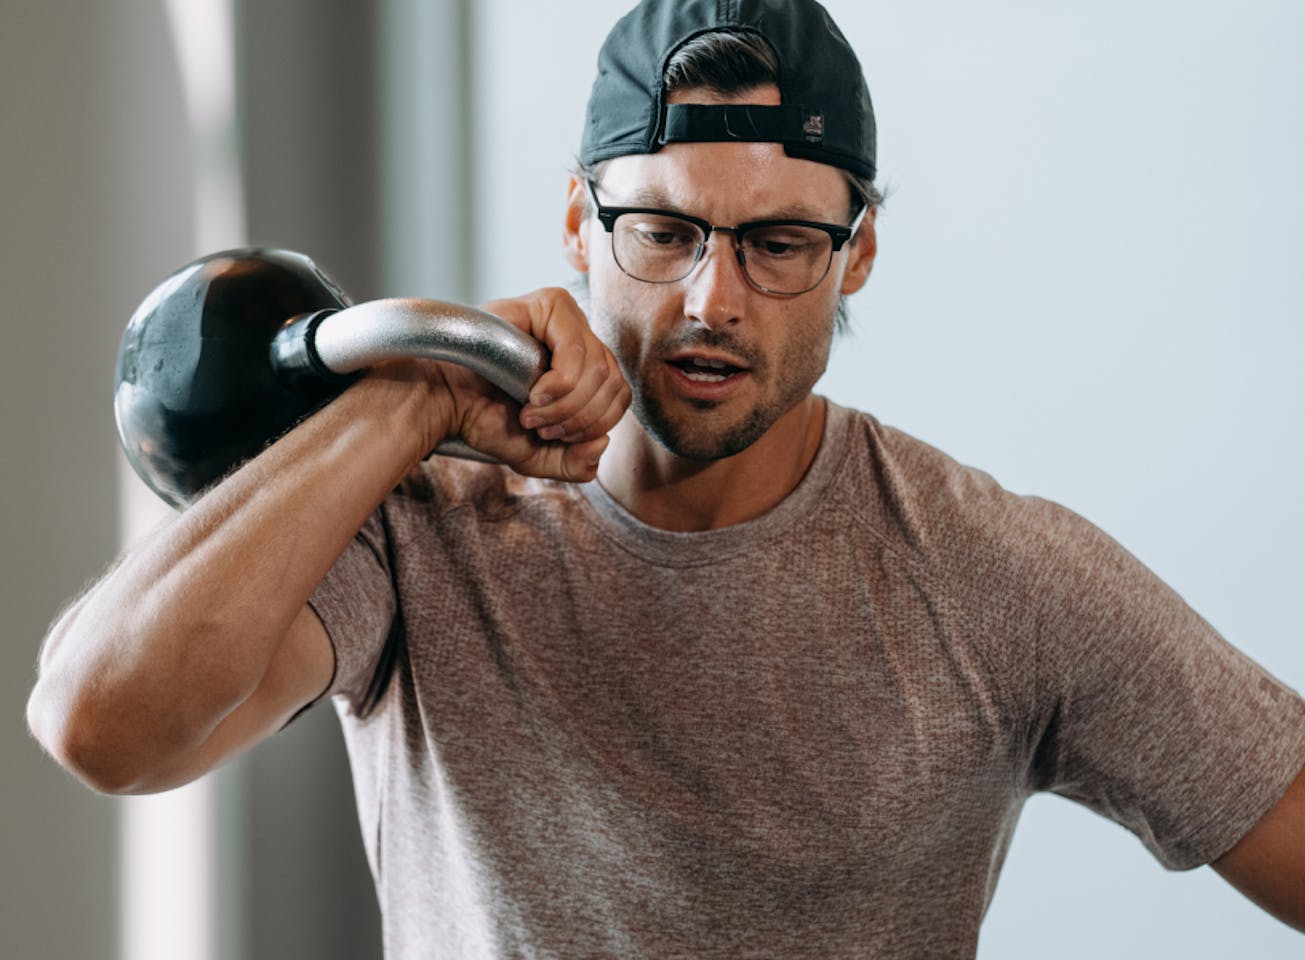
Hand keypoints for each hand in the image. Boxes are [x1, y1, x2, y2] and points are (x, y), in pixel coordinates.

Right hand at [431, 287, 629, 480]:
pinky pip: (578, 350)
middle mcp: (581, 337)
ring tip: (530, 411)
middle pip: (614, 384)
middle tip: (538, 425)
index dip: (594, 425)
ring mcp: (567, 317)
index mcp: (586, 367)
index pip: (620, 396)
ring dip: (565, 406)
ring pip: (600, 370)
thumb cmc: (486, 420)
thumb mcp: (541, 456)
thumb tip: (603, 443)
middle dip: (578, 419)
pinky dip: (561, 384)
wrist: (446, 401)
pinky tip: (533, 393)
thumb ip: (577, 464)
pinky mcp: (550, 304)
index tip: (551, 434)